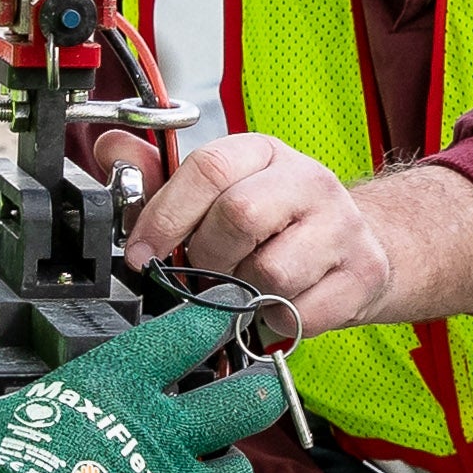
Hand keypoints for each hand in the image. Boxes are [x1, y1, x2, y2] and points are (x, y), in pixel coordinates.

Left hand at [122, 133, 393, 332]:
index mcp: (264, 153)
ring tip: (246, 286)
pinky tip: (277, 306)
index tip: (142, 252)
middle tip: (206, 272)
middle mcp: (308, 181)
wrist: (363, 244)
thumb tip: (110, 151)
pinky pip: (301, 313)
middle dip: (207, 257)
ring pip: (271, 272)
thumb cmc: (278, 222)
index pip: (210, 168)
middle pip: (239, 216)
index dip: (166, 215)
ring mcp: (342, 227)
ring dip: (244, 294)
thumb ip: (162, 179)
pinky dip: (276, 321)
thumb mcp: (223, 191)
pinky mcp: (363, 274)